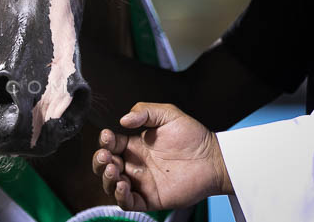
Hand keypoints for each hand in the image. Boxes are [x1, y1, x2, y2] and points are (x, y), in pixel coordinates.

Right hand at [91, 102, 232, 210]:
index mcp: (135, 145)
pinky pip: (128, 202)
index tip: (107, 136)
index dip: (104, 141)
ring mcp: (142, 182)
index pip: (110, 144)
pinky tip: (123, 185)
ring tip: (113, 170)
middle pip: (105, 165)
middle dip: (99, 161)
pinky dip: (120, 196)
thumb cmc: (193, 136)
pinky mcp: (151, 198)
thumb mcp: (167, 114)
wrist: (213, 159)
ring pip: (112, 185)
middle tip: (106, 156)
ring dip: (106, 178)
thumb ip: (144, 111)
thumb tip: (123, 120)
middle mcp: (135, 164)